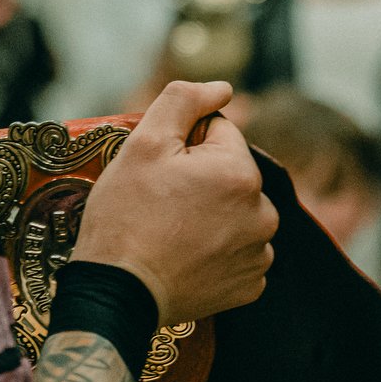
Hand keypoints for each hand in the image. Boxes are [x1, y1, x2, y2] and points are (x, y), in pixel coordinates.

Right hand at [75, 80, 276, 325]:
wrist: (117, 293)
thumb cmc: (125, 216)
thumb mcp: (144, 143)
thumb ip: (184, 100)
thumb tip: (223, 87)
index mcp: (241, 173)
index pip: (218, 133)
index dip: (183, 146)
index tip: (159, 172)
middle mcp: (263, 214)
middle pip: (230, 175)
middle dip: (200, 181)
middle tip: (160, 204)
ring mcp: (258, 254)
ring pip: (235, 214)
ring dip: (211, 215)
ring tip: (170, 233)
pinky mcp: (249, 286)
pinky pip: (237, 254)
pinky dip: (215, 253)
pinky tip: (184, 258)